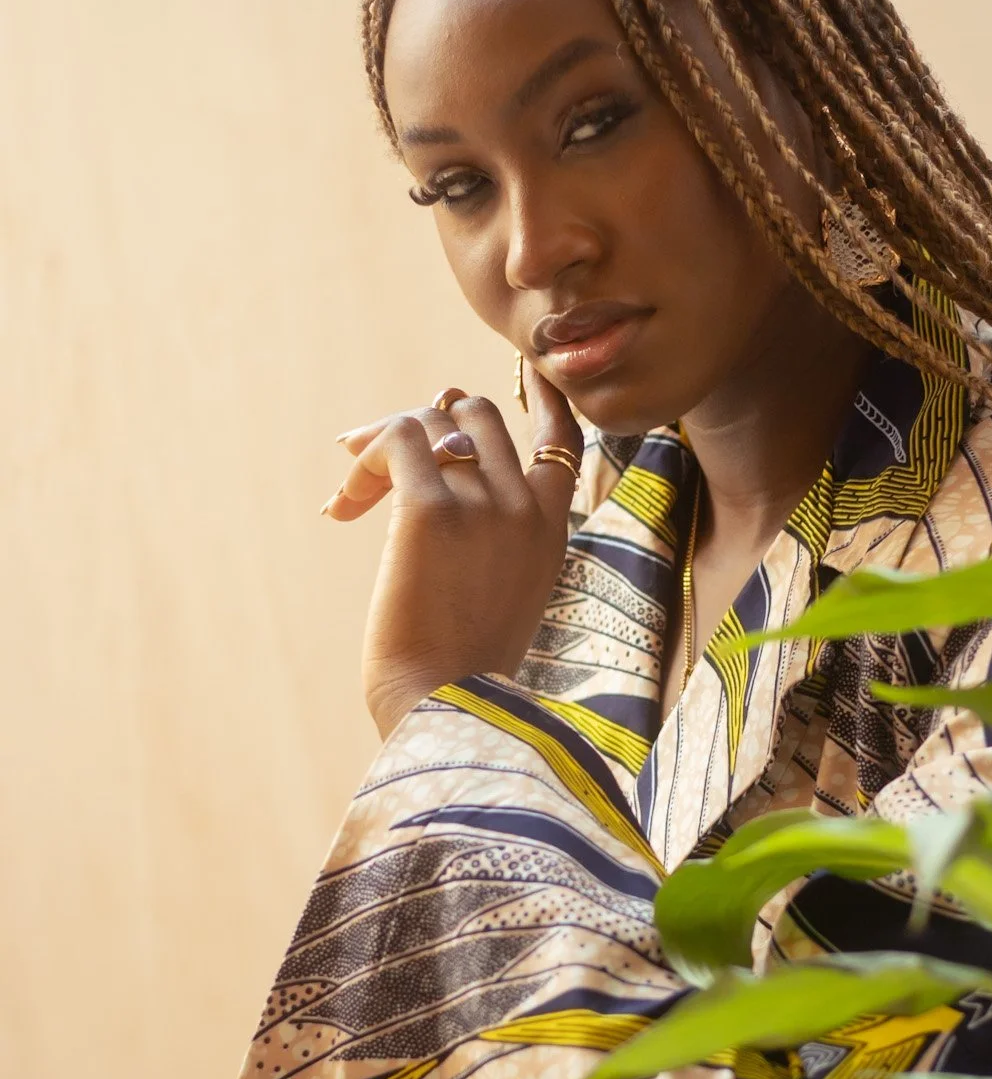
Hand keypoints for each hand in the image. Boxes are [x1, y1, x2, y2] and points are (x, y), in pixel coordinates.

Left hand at [326, 366, 581, 737]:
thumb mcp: (503, 594)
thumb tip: (446, 468)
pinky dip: (364, 459)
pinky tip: (343, 508)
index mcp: (552, 529)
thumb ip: (493, 536)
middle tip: (377, 462)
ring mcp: (484, 505)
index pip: (561, 437)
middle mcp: (526, 507)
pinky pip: (396, 441)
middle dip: (425, 424)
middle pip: (478, 414)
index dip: (540, 394)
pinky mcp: (432, 511)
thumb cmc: (463, 668)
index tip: (523, 370)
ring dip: (381, 445)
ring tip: (351, 494)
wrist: (450, 708)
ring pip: (431, 421)